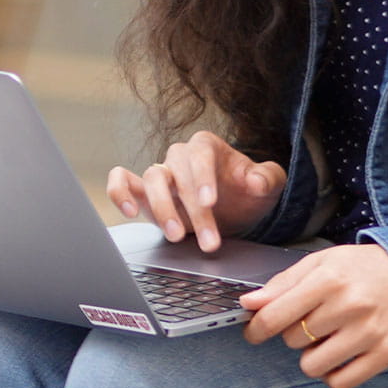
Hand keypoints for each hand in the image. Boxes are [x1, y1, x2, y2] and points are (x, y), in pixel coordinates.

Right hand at [103, 131, 285, 252]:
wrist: (234, 208)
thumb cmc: (248, 192)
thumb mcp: (267, 185)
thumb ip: (268, 178)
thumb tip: (256, 181)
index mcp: (207, 146)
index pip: (200, 155)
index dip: (202, 177)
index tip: (210, 202)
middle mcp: (180, 156)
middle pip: (178, 174)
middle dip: (192, 210)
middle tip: (208, 240)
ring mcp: (161, 174)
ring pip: (151, 179)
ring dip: (162, 209)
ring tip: (175, 235)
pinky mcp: (144, 192)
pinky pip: (122, 182)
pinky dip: (120, 193)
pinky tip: (129, 211)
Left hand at [241, 243, 387, 387]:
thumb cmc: (360, 269)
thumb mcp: (320, 263)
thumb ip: (282, 284)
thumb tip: (249, 305)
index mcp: (330, 279)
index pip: (275, 316)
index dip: (257, 328)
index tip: (255, 332)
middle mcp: (351, 305)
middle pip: (293, 340)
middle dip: (295, 332)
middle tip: (314, 320)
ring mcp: (370, 332)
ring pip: (312, 366)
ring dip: (312, 356)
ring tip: (327, 338)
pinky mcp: (385, 354)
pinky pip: (340, 383)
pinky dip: (332, 374)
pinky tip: (339, 356)